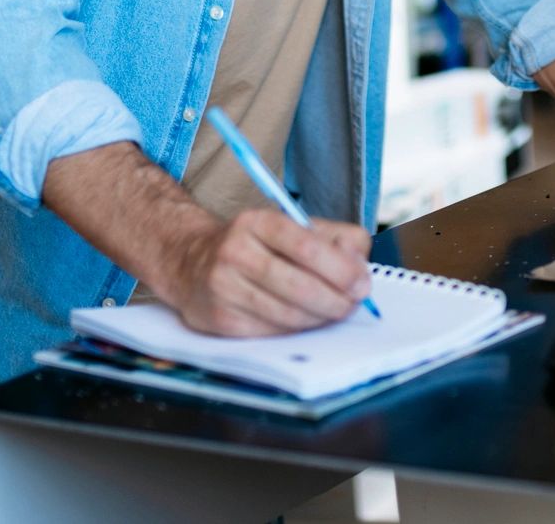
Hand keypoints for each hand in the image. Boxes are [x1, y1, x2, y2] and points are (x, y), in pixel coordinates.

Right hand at [161, 208, 372, 336]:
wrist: (191, 262)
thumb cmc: (256, 246)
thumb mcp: (293, 227)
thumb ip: (335, 238)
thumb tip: (359, 265)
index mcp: (257, 222)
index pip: (306, 246)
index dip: (341, 269)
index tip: (362, 284)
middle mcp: (235, 251)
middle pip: (299, 285)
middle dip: (336, 301)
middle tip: (353, 305)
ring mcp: (224, 287)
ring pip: (287, 314)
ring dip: (319, 318)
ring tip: (333, 313)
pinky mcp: (220, 318)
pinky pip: (271, 332)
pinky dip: (296, 330)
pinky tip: (304, 321)